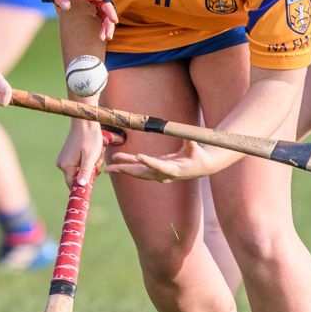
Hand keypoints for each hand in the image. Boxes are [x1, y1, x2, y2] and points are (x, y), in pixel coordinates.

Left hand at [41, 0, 117, 41]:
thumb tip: (66, 6)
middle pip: (105, 2)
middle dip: (110, 12)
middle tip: (113, 23)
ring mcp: (96, 2)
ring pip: (106, 13)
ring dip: (108, 24)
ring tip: (107, 37)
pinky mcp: (96, 9)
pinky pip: (103, 18)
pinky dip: (104, 27)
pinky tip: (102, 37)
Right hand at [55, 120, 104, 188]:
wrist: (85, 121)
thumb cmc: (89, 138)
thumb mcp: (90, 157)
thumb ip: (85, 172)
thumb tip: (81, 186)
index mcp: (66, 166)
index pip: (73, 185)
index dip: (84, 186)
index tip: (94, 179)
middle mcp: (62, 164)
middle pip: (78, 178)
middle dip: (90, 173)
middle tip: (98, 162)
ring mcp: (64, 159)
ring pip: (80, 171)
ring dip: (91, 166)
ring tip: (96, 155)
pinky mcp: (68, 155)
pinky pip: (79, 164)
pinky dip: (87, 161)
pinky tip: (92, 153)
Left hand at [106, 140, 223, 182]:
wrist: (201, 167)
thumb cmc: (199, 156)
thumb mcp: (196, 149)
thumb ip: (191, 143)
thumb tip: (190, 137)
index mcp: (174, 170)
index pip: (159, 166)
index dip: (149, 162)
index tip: (138, 156)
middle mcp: (164, 174)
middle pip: (142, 173)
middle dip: (126, 170)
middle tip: (111, 168)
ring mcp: (158, 174)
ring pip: (138, 172)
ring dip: (124, 168)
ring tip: (109, 166)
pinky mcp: (155, 170)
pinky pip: (139, 168)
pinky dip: (129, 164)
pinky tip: (118, 160)